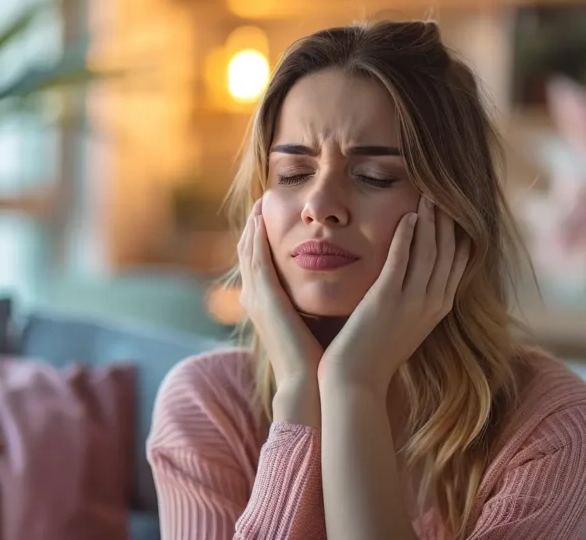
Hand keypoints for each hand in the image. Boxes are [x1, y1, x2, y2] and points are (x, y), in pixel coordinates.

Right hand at [237, 197, 323, 423]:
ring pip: (248, 250)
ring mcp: (256, 297)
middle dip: (253, 226)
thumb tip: (338, 283)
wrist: (309, 384)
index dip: (262, 239)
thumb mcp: (317, 321)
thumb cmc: (319, 359)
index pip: (260, 263)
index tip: (274, 217)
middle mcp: (255, 299)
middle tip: (262, 201)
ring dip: (253, 224)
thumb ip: (319, 300)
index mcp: (267, 305)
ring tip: (261, 202)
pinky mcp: (263, 298)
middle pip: (247, 252)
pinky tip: (262, 218)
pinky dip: (256, 236)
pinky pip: (255, 258)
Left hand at [319, 195, 470, 394]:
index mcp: (439, 308)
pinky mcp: (386, 299)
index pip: (458, 261)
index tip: (455, 208)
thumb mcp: (406, 324)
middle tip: (443, 191)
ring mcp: (411, 301)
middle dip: (447, 218)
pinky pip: (401, 259)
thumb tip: (415, 277)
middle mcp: (432, 303)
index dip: (458, 232)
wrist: (357, 381)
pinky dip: (406, 236)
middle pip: (448, 250)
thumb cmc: (375, 353)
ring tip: (427, 194)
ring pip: (429, 251)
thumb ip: (414, 299)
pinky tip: (407, 216)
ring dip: (429, 220)